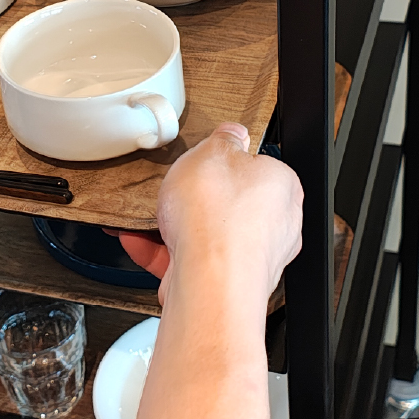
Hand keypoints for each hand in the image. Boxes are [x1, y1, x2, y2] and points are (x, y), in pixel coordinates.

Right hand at [119, 123, 303, 418]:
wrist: (209, 283)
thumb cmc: (218, 220)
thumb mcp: (212, 152)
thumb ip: (223, 139)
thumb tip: (233, 133)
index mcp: (281, 187)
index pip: (255, 166)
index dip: (222, 163)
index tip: (200, 162)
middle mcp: (274, 226)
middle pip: (228, 203)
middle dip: (194, 198)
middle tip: (172, 190)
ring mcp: (250, 258)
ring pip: (206, 235)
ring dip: (172, 226)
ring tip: (146, 218)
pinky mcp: (224, 284)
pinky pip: (189, 261)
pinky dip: (161, 253)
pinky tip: (136, 241)